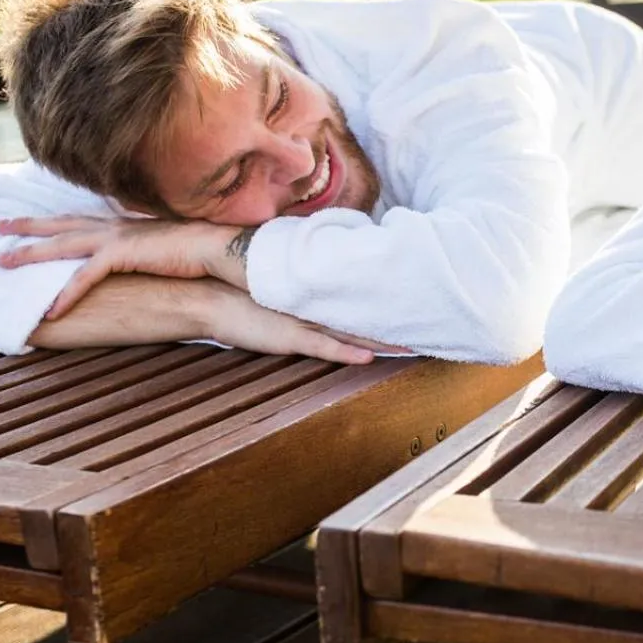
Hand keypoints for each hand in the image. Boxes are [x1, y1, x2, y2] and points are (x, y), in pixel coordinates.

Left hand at [0, 215, 240, 319]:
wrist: (219, 247)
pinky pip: (86, 276)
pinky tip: (51, 310)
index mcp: (124, 224)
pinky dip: (67, 293)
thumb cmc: (199, 250)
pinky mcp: (124, 254)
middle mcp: (115, 226)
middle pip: (61, 224)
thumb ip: (144, 247)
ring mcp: (117, 238)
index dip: (53, 220)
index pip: (79, 219)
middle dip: (27, 226)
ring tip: (3, 262)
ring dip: (31, 253)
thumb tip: (139, 255)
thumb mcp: (163, 247)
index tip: (28, 219)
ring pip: (62, 245)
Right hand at [201, 283, 407, 362]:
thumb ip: (308, 288)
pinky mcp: (290, 338)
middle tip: (429, 323)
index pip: (359, 298)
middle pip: (363, 316)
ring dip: (380, 339)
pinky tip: (369, 355)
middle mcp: (315, 306)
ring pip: (351, 331)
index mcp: (316, 293)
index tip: (415, 304)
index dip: (387, 303)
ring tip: (412, 343)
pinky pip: (324, 347)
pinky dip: (347, 352)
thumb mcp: (284, 286)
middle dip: (395, 321)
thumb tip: (333, 286)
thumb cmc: (245, 290)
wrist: (213, 296)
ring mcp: (303, 322)